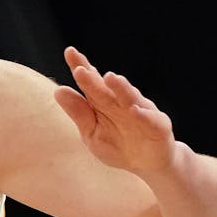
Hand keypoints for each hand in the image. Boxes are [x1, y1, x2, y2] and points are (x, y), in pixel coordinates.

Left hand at [53, 46, 177, 176]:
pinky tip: (134, 110)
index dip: (81, 66)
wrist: (148, 165)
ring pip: (130, 98)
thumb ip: (79, 114)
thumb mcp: (92, 133)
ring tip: (110, 78)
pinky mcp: (158, 127)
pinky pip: (150, 120)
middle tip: (80, 69)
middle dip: (94, 79)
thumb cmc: (117, 146)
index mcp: (104, 102)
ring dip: (121, 88)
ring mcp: (141, 112)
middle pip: (106, 88)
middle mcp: (122, 102)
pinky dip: (143, 115)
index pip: (91, 81)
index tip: (70, 52)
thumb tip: (58, 91)